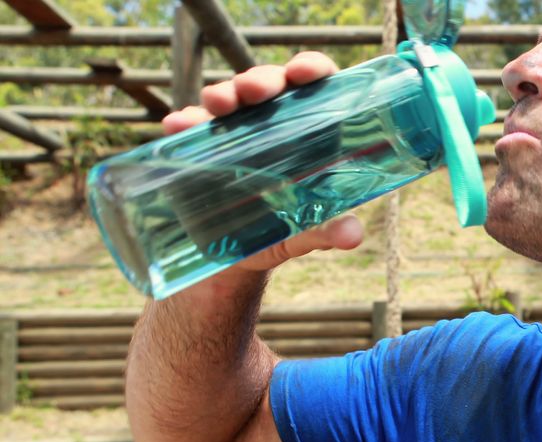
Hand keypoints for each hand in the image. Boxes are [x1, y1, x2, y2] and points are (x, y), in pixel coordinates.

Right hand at [160, 51, 363, 272]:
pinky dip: (185, 122)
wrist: (234, 262)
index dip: (311, 69)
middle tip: (253, 92)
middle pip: (270, 86)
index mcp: (310, 136)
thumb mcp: (304, 234)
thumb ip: (326, 231)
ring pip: (230, 100)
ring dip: (223, 94)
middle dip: (260, 80)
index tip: (302, 72)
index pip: (316, 87)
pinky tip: (179, 126)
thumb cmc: (281, 235)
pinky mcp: (200, 149)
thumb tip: (352, 235)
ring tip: (217, 105)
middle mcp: (272, 126)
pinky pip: (191, 127)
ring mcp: (234, 134)